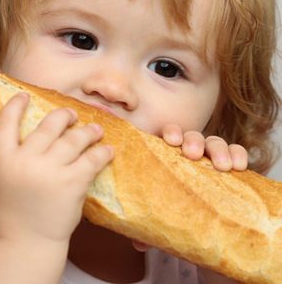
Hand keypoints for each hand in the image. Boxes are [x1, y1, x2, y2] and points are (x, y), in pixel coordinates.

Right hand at [0, 93, 113, 247]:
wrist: (25, 244)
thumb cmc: (8, 216)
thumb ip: (6, 162)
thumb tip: (17, 144)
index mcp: (4, 160)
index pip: (6, 124)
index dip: (15, 107)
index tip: (23, 96)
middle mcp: (27, 160)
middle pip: (48, 126)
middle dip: (63, 116)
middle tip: (70, 115)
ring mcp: (50, 171)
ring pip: (73, 139)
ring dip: (87, 131)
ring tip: (95, 129)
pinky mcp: (72, 183)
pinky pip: (91, 160)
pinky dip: (101, 153)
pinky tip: (107, 149)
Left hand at [132, 124, 247, 252]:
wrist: (194, 218)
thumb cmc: (170, 205)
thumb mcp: (158, 212)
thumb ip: (149, 222)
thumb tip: (138, 244)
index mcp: (166, 153)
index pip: (168, 135)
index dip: (171, 133)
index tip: (171, 140)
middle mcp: (187, 150)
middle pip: (191, 137)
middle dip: (193, 141)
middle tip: (192, 153)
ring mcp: (209, 155)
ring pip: (214, 143)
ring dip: (218, 150)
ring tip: (221, 166)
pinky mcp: (229, 163)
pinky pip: (235, 153)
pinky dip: (238, 155)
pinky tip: (238, 166)